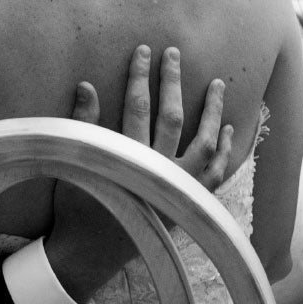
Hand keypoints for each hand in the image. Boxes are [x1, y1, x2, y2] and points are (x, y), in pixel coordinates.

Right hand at [44, 45, 231, 303]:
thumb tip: (85, 84)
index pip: (138, 107)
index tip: (143, 51)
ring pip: (204, 144)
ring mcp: (179, 189)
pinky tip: (226, 129)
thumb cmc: (78, 205)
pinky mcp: (188, 203)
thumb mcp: (76, 161)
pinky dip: (223, 150)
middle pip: (172, 118)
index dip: (140, 76)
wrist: (91, 252)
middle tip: (174, 53)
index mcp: (129, 160)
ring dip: (211, 112)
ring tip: (217, 84)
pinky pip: (216, 174)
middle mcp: (159, 173)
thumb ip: (83, 123)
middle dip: (173, 82)